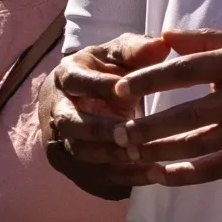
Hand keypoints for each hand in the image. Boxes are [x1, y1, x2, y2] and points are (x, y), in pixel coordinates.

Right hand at [36, 33, 172, 198]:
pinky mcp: (77, 162)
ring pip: (80, 153)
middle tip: (131, 135)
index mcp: (68, 76)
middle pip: (71, 124)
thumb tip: (162, 44)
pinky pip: (96, 174)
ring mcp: (64, 139)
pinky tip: (153, 174)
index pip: (78, 82)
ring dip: (112, 157)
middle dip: (100, 130)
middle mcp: (59, 109)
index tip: (127, 92)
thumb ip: (137, 49)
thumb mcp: (120, 53)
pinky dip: (124, 177)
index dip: (100, 88)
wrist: (85, 94)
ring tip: (145, 158)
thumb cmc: (109, 69)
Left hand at [104, 29, 221, 185]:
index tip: (118, 89)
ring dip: (157, 152)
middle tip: (116, 132)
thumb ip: (212, 41)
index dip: (147, 80)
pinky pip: (213, 170)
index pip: (185, 71)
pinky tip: (161, 175)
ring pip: (194, 146)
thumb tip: (166, 36)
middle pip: (184, 115)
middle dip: (144, 127)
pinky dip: (183, 175)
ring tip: (130, 154)